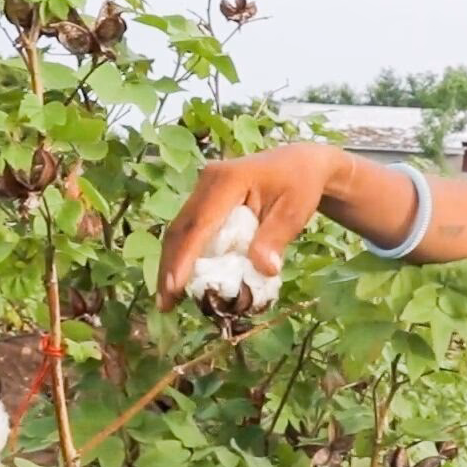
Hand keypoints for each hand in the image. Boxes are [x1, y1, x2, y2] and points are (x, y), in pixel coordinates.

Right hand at [157, 142, 345, 310]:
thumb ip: (276, 238)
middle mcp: (208, 181)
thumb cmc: (300, 185)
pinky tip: (182, 280)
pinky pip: (189, 230)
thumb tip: (263, 270)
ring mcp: (203, 189)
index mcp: (228, 180)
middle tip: (165, 304)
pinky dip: (183, 256)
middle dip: (169, 267)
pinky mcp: (204, 200)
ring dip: (172, 264)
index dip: (184, 257)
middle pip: (180, 229)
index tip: (174, 287)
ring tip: (167, 299)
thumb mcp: (295, 211)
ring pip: (179, 231)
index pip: (199, 224)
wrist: (301, 163)